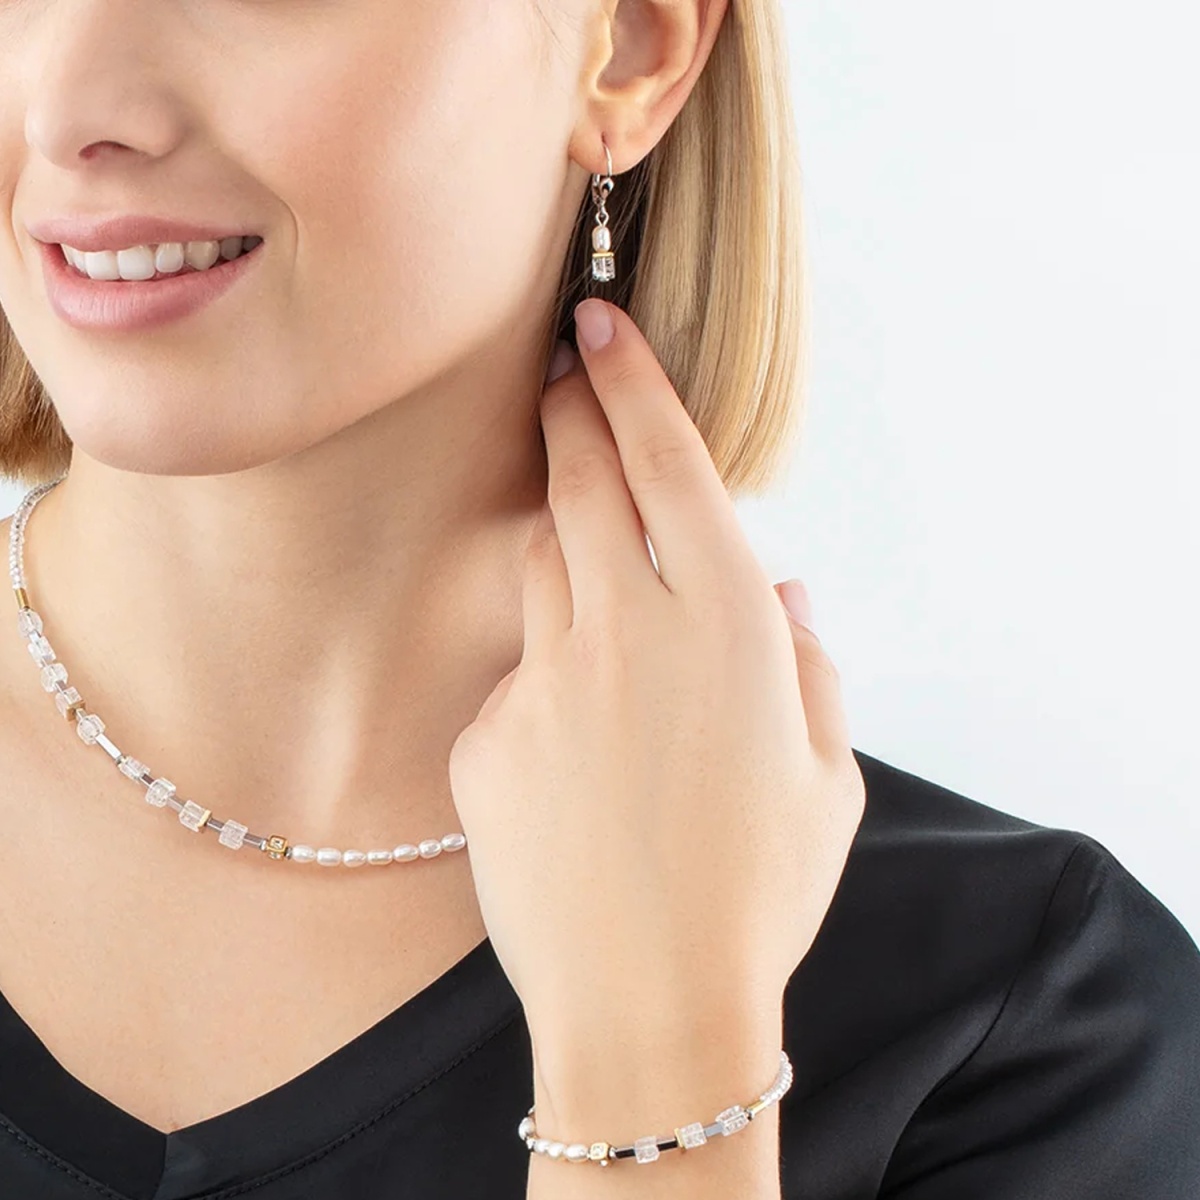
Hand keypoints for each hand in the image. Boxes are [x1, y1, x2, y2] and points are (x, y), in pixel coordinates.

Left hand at [447, 298, 864, 1064]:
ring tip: (592, 570)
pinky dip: (549, 677)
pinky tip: (578, 748)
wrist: (648, 1007)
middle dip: (568, 417)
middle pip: (581, 484)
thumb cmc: (758, 891)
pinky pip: (519, 673)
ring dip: (561, 540)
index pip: (667, 463)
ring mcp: (547, 678)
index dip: (629, 382)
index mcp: (727, 624)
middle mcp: (630, 629)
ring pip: (541, 565)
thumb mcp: (828, 777)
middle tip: (558, 375)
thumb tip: (786, 595)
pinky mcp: (488, 735)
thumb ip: (810, 666)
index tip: (597, 322)